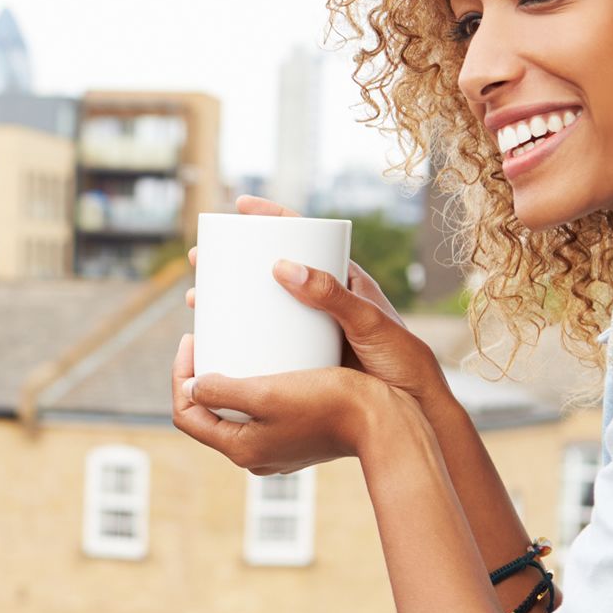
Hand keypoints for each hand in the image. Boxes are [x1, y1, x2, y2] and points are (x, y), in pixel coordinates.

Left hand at [171, 332, 420, 475]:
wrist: (386, 422)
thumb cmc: (330, 404)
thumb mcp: (267, 393)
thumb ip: (223, 391)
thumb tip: (191, 387)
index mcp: (240, 448)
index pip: (186, 414)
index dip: (179, 375)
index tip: (191, 339)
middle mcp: (255, 455)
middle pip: (208, 414)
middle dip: (201, 376)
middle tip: (208, 340)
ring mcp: (277, 450)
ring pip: (236, 414)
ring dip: (228, 382)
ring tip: (234, 348)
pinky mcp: (299, 438)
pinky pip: (263, 414)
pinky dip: (256, 389)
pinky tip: (267, 364)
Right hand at [187, 195, 445, 408]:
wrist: (414, 406)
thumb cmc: (402, 358)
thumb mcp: (368, 322)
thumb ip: (331, 295)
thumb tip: (282, 265)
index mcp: (342, 278)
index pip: (304, 235)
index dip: (271, 217)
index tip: (241, 206)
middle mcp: (324, 299)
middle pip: (272, 270)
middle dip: (233, 262)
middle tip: (201, 260)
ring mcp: (313, 328)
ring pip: (264, 306)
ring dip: (230, 300)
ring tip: (198, 300)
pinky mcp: (306, 356)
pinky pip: (268, 339)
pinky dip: (241, 335)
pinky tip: (218, 343)